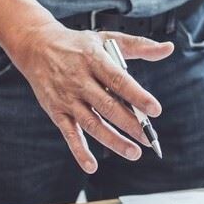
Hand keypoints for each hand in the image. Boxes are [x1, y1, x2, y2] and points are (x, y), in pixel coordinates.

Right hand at [6, 22, 174, 172]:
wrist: (36, 47)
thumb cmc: (77, 44)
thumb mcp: (106, 38)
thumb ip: (139, 45)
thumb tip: (167, 49)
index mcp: (94, 60)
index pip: (119, 80)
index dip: (137, 96)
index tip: (155, 109)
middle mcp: (80, 80)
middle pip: (108, 106)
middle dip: (130, 124)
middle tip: (148, 138)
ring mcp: (67, 98)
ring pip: (91, 123)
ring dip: (112, 140)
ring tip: (133, 152)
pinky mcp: (56, 111)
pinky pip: (69, 134)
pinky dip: (79, 151)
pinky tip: (91, 166)